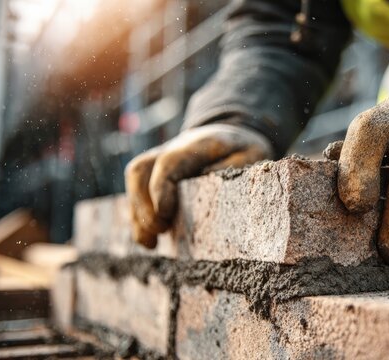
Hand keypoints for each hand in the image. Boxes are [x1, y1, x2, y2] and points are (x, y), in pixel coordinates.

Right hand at [125, 123, 273, 247]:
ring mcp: (160, 158)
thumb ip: (238, 167)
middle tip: (160, 231)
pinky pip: (136, 190)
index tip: (165, 214)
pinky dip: (138, 216)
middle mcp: (173, 148)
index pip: (170, 161)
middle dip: (143, 204)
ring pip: (135, 179)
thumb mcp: (254, 154)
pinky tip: (149, 240)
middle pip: (141, 170)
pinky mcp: (154, 172)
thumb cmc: (244, 149)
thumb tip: (213, 186)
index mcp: (198, 144)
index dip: (161, 188)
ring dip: (137, 213)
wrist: (233, 135)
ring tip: (150, 242)